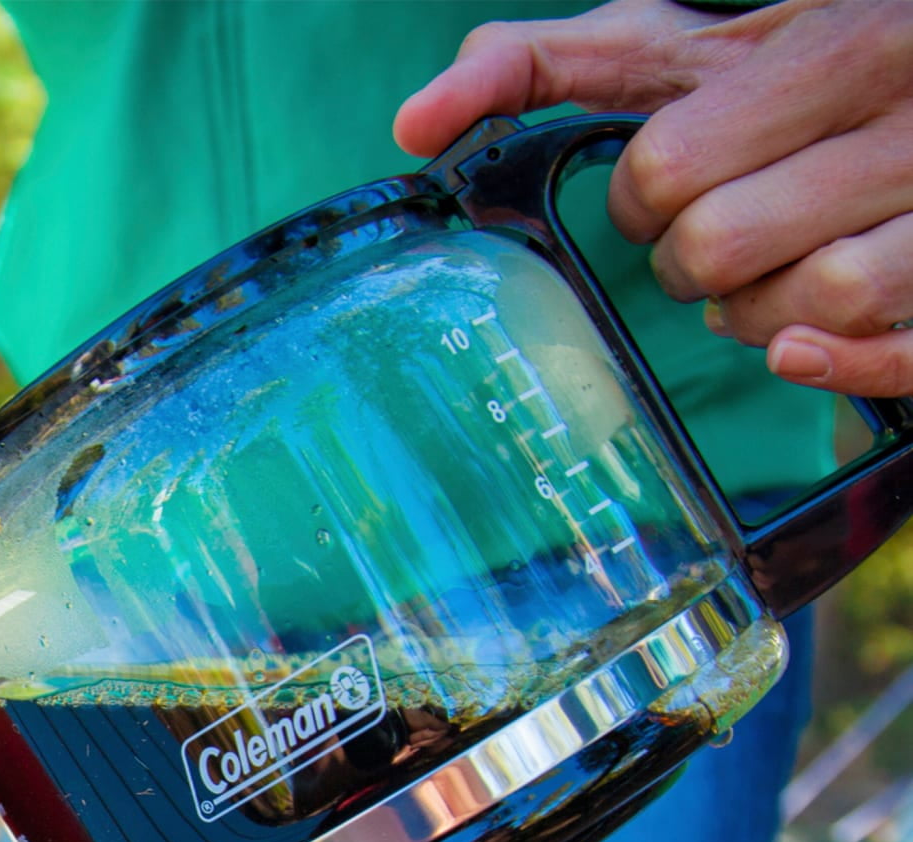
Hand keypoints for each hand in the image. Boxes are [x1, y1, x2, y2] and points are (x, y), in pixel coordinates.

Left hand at [393, 0, 912, 396]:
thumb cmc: (776, 84)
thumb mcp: (671, 47)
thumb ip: (540, 66)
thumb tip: (410, 127)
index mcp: (825, 44)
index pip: (664, 172)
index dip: (641, 201)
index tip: (668, 189)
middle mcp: (901, 112)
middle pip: (716, 247)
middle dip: (690, 262)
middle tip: (716, 242)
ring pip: (807, 302)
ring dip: (756, 314)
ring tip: (767, 278)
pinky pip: (893, 352)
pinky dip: (833, 365)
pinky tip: (799, 347)